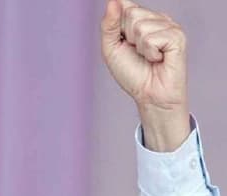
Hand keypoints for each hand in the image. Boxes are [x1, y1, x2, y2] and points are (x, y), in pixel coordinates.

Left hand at [101, 0, 189, 150]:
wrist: (149, 95)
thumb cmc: (132, 73)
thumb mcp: (112, 48)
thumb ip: (109, 24)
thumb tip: (114, 0)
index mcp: (143, 19)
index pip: (124, 6)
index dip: (118, 25)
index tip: (124, 41)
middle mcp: (158, 19)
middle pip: (131, 13)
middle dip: (127, 38)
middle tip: (138, 53)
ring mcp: (170, 26)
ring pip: (140, 25)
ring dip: (139, 47)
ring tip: (148, 57)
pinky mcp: (178, 37)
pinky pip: (151, 38)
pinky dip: (149, 53)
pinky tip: (158, 59)